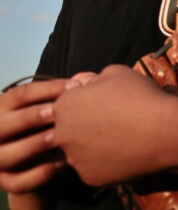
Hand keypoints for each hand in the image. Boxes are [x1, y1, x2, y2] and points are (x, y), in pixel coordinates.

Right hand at [0, 78, 74, 192]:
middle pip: (4, 124)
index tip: (74, 87)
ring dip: (33, 145)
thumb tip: (84, 81)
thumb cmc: (48, 126)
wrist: (39, 165)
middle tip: (57, 112)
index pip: (19, 94)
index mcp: (3, 109)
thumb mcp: (50, 109)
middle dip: (31, 117)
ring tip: (59, 137)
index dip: (46, 89)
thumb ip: (62, 96)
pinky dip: (41, 173)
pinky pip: (19, 181)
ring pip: (6, 155)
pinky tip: (63, 162)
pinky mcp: (6, 182)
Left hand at [53, 65, 175, 185]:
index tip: (102, 104)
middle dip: (84, 126)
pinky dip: (106, 163)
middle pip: (68, 130)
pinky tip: (124, 152)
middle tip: (111, 122)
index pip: (64, 105)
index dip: (83, 103)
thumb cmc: (141, 96)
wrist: (164, 131)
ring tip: (121, 138)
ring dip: (94, 146)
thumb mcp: (116, 73)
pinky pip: (94, 169)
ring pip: (80, 152)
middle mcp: (62, 135)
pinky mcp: (90, 178)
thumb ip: (92, 78)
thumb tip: (84, 83)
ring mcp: (75, 159)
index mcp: (64, 106)